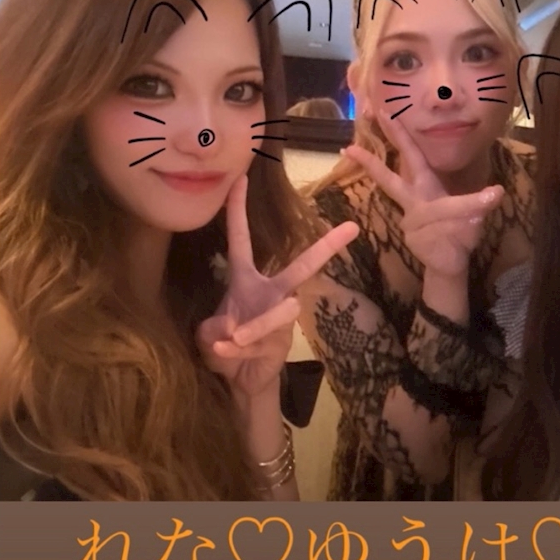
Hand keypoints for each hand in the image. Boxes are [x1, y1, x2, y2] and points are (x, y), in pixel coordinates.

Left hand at [196, 174, 359, 396]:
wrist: (240, 381)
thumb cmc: (225, 345)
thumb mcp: (208, 333)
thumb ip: (212, 329)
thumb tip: (231, 330)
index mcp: (245, 279)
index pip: (240, 239)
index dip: (238, 210)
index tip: (240, 178)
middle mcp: (269, 292)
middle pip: (301, 267)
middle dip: (326, 248)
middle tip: (351, 228)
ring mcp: (279, 318)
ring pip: (277, 313)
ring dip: (253, 327)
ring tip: (232, 339)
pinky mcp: (281, 343)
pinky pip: (260, 342)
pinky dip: (236, 350)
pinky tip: (223, 353)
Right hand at [342, 118, 502, 276]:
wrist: (449, 263)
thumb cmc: (457, 231)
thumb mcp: (469, 211)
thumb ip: (476, 201)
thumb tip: (496, 192)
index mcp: (422, 188)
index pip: (410, 157)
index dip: (398, 136)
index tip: (386, 112)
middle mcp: (413, 203)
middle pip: (392, 181)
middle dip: (374, 162)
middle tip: (357, 144)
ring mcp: (411, 223)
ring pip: (441, 209)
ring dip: (470, 207)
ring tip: (493, 197)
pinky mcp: (416, 241)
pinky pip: (446, 231)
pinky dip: (464, 231)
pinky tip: (469, 234)